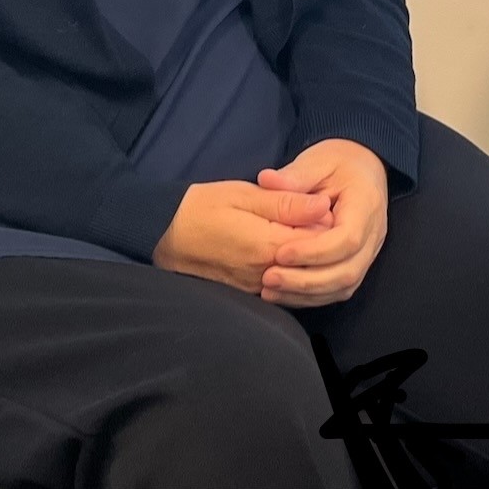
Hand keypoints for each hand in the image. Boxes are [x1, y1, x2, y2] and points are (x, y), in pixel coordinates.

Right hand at [154, 180, 334, 293]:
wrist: (163, 235)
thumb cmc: (202, 207)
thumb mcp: (245, 195)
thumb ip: (286, 203)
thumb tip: (324, 205)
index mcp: (268, 247)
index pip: (319, 241)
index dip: (325, 221)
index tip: (319, 203)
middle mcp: (266, 275)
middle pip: (312, 262)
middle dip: (318, 239)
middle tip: (309, 214)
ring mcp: (256, 289)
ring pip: (298, 276)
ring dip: (304, 255)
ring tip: (294, 228)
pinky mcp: (247, 294)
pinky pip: (281, 285)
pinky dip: (289, 268)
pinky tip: (281, 248)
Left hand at [255, 138, 391, 307]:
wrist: (362, 166)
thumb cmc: (339, 162)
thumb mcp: (318, 160)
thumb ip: (295, 175)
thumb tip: (266, 180)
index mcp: (366, 206)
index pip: (347, 239)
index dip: (314, 252)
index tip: (281, 253)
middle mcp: (373, 234)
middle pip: (347, 271)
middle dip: (306, 281)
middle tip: (269, 278)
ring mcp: (368, 252)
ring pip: (344, 285)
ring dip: (307, 293)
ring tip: (271, 290)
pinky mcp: (357, 263)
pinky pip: (339, 289)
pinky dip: (312, 296)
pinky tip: (285, 294)